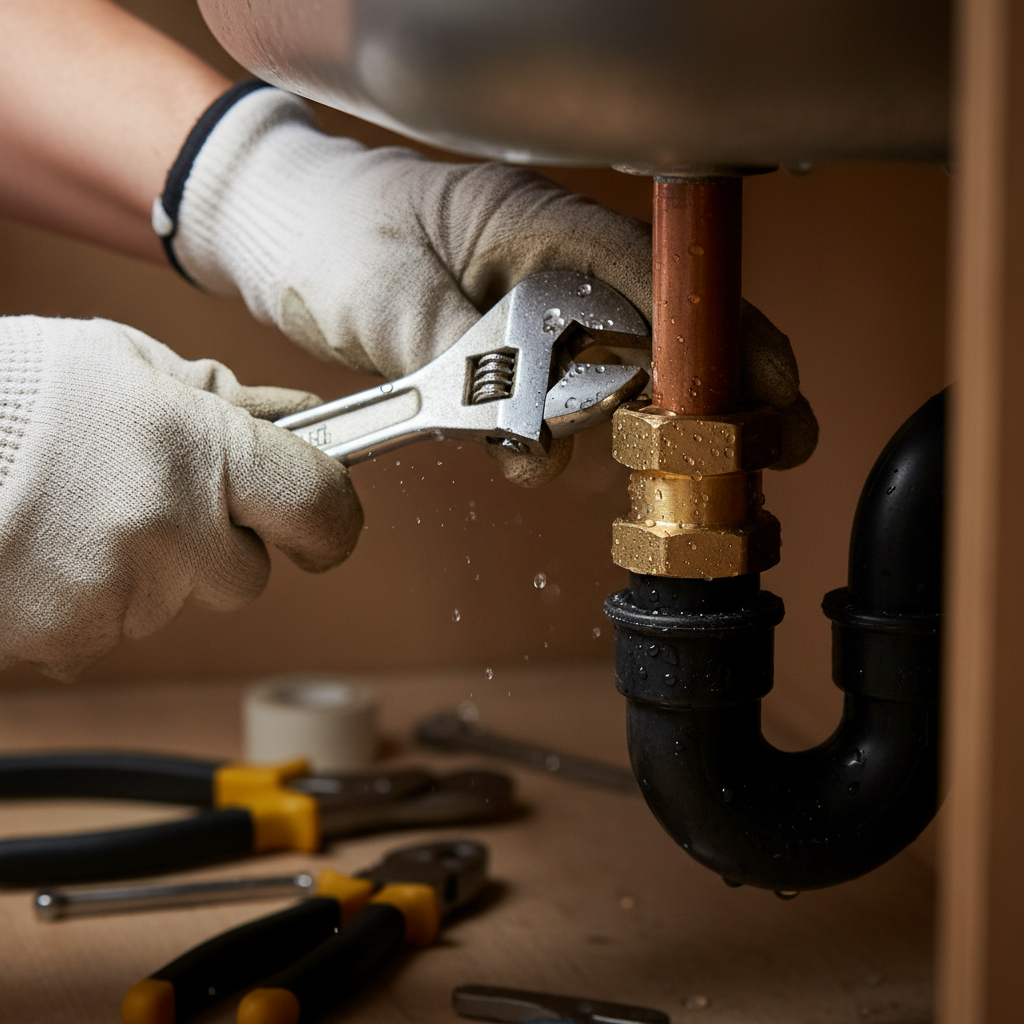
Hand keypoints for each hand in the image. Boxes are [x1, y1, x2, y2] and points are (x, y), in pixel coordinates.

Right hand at [0, 316, 359, 678]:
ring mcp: (117, 592)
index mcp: (199, 448)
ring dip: (152, 568)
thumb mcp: (126, 362)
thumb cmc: (12, 390)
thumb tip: (301, 424)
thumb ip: (223, 402)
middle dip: (218, 543)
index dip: (332, 519)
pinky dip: (96, 598)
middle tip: (154, 495)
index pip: (320, 508)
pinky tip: (50, 549)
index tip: (324, 521)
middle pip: (249, 573)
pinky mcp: (70, 639)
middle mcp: (169, 528)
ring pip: (179, 602)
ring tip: (81, 511)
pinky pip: (116, 627)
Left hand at [167, 86, 815, 475]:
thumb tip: (526, 421)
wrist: (279, 231)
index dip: (716, 339)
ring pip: (622, 368)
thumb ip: (459, 356)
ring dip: (639, 424)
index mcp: (534, 222)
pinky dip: (572, 434)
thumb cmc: (326, 235)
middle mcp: (549, 261)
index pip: (652, 278)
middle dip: (711, 392)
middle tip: (752, 452)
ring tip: (657, 467)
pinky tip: (553, 461)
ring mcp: (534, 304)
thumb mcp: (386, 295)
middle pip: (663, 327)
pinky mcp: (511, 345)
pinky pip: (567, 392)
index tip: (764, 393)